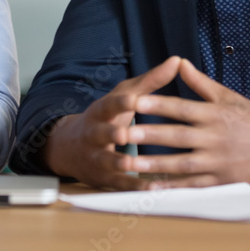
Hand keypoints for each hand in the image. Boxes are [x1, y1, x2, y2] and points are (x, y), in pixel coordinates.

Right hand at [41, 55, 182, 190]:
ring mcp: (96, 157)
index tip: (133, 99)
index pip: (110, 105)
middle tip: (125, 135)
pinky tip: (152, 190)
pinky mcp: (103, 178)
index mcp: (101, 111)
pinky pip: (119, 184)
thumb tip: (177, 60)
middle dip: (112, 135)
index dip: (120, 103)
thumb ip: (151, 81)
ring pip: (107, 161)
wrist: (72, 148)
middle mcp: (94, 134)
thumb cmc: (108, 116)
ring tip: (134, 165)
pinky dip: (134, 187)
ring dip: (120, 164)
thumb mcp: (123, 96)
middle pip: (102, 134)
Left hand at [128, 58, 249, 188]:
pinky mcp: (222, 181)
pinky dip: (173, 187)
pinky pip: (193, 185)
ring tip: (130, 163)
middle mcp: (215, 137)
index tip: (135, 101)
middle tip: (123, 133)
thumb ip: (201, 83)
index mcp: (215, 114)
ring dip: (155, 164)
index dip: (157, 104)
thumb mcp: (231, 97)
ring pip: (181, 163)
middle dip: (148, 135)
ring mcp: (218, 161)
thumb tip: (178, 61)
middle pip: (176, 136)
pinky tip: (154, 188)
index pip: (181, 108)